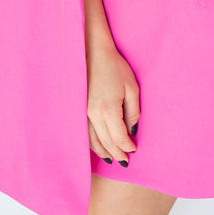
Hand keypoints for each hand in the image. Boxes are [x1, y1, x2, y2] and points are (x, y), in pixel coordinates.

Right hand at [86, 39, 140, 165]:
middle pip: (106, 142)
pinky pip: (85, 132)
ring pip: (93, 140)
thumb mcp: (131, 88)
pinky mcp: (79, 109)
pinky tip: (97, 146)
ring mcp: (84, 112)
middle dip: (117, 153)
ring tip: (112, 158)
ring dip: (103, 151)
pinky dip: (92, 143)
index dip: (127, 146)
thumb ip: (133, 111)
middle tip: (125, 161)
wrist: (92, 53)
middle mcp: (94, 114)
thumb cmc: (114, 67)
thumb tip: (133, 131)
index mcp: (109, 109)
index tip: (134, 150)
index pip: (119, 137)